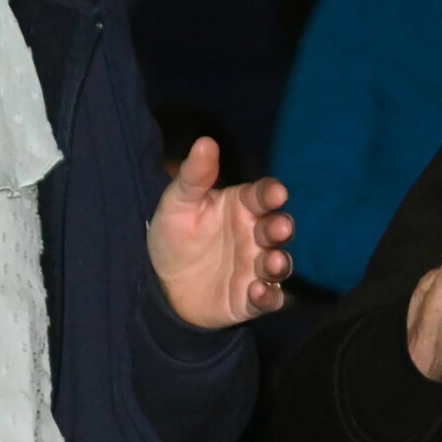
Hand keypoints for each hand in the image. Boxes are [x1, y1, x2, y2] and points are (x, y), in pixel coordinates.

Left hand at [147, 139, 293, 327]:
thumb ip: (195, 176)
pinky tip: (258, 292)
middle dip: (281, 227)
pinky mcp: (251, 299)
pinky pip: (269, 299)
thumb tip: (206, 141)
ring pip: (279, 264)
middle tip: (278, 227)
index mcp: (243, 207)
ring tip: (273, 262)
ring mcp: (256, 267)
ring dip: (280, 263)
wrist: (160, 284)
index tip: (277, 193)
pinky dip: (268, 297)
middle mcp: (255, 235)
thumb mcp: (178, 203)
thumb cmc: (175, 236)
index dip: (272, 193)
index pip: (264, 195)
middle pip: (277, 228)